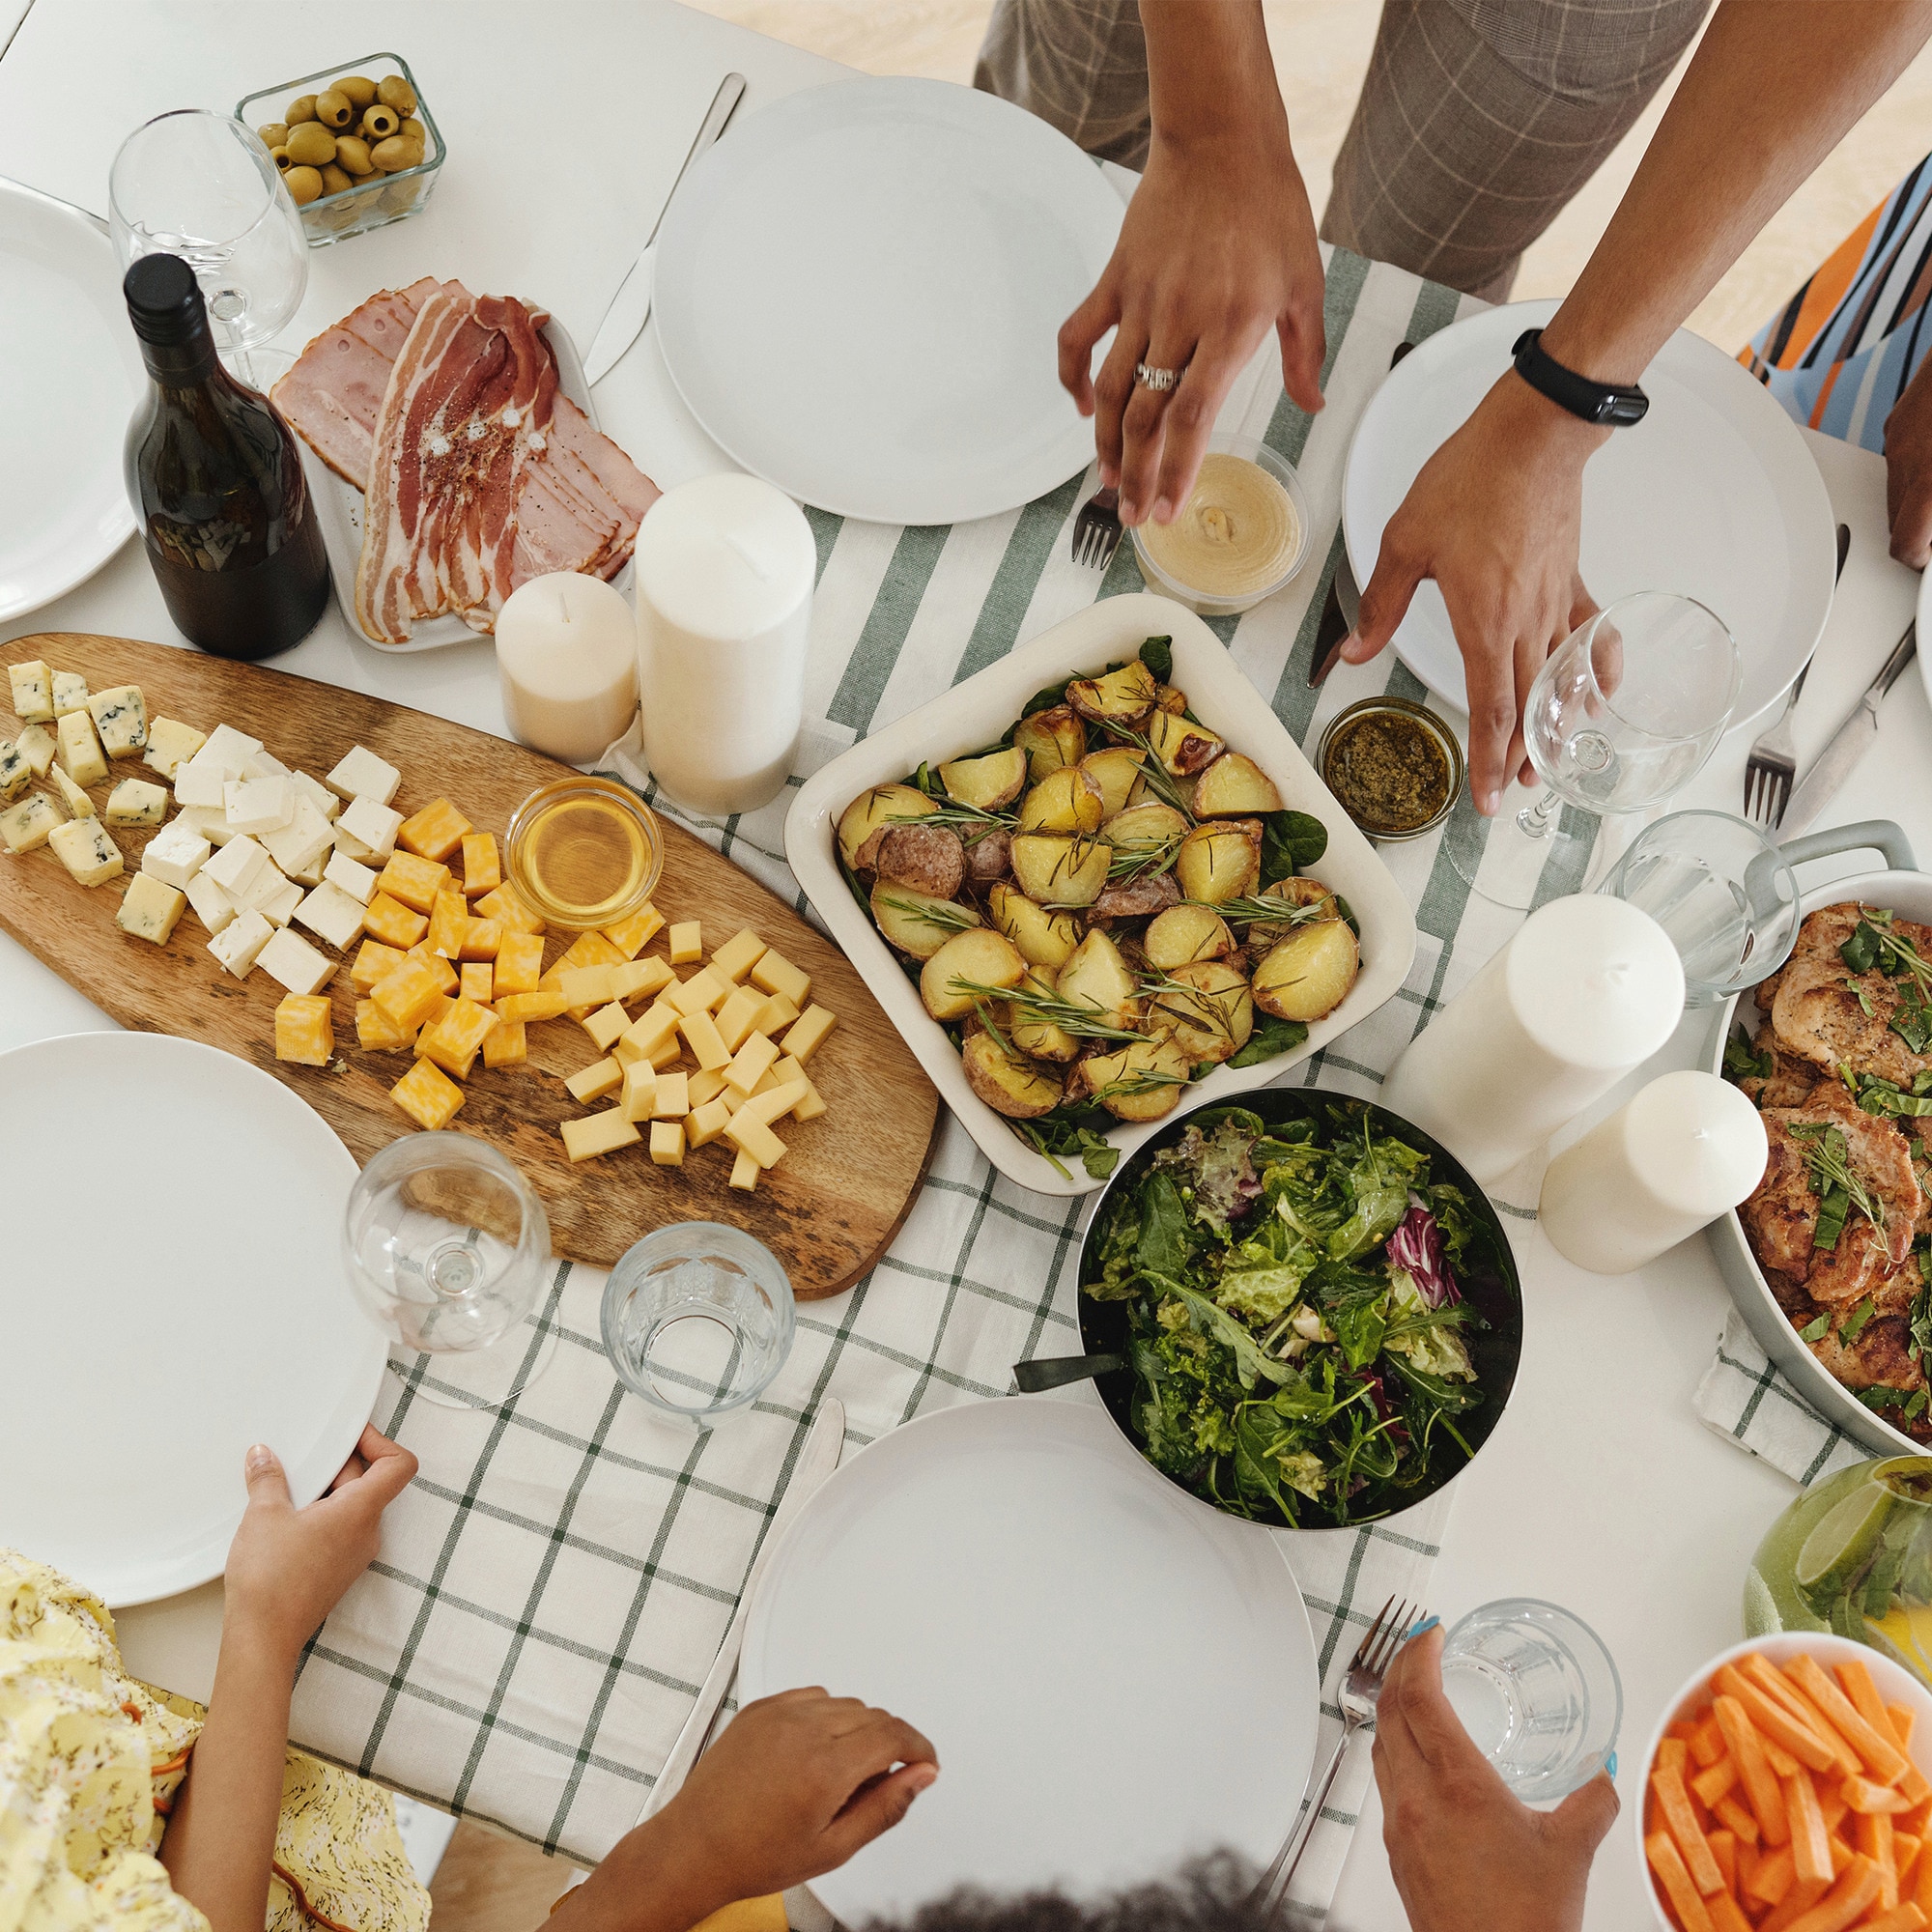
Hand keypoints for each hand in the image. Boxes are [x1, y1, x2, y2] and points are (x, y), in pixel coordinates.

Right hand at [222, 1424, 417, 1671]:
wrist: (263, 1638)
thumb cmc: (271, 1581)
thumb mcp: (263, 1515)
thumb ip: (268, 1478)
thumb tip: (264, 1457)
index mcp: (361, 1512)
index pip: (399, 1464)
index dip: (378, 1441)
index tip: (347, 1434)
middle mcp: (367, 1532)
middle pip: (371, 1481)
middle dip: (340, 1462)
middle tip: (305, 1456)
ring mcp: (354, 1553)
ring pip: (353, 1505)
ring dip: (326, 1489)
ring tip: (288, 1484)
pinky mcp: (337, 1569)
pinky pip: (339, 1528)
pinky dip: (319, 1513)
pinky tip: (284, 1515)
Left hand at [660, 1689, 936, 1898]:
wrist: (694, 1847)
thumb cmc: (755, 1856)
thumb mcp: (833, 1847)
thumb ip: (886, 1807)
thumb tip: (922, 1776)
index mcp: (826, 1768)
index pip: (894, 1735)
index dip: (918, 1747)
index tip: (924, 1761)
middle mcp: (803, 1731)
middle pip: (873, 1716)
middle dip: (889, 1744)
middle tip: (877, 1782)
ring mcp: (778, 1714)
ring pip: (845, 1704)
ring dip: (857, 1729)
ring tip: (838, 1774)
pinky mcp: (759, 1708)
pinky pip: (811, 1697)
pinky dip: (824, 1716)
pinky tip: (813, 1751)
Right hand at [1057, 121, 1324, 530]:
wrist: (1222, 141)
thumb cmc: (1270, 209)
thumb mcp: (1305, 284)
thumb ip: (1305, 352)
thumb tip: (1312, 405)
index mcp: (1232, 329)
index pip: (1193, 417)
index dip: (1174, 470)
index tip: (1166, 509)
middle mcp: (1181, 321)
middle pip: (1147, 417)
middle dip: (1136, 474)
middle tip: (1133, 517)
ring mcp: (1142, 301)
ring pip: (1112, 389)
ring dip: (1105, 443)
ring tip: (1106, 482)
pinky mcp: (1115, 280)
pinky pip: (1079, 337)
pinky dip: (1074, 376)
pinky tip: (1083, 408)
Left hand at [1341, 374, 1608, 811]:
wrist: (1532, 435)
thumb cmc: (1471, 480)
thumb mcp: (1404, 543)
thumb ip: (1380, 605)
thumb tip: (1352, 652)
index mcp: (1482, 622)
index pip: (1488, 708)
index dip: (1488, 759)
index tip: (1487, 797)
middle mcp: (1525, 622)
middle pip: (1528, 706)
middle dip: (1522, 756)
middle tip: (1516, 792)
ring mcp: (1555, 601)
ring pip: (1561, 681)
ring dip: (1557, 727)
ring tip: (1553, 762)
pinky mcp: (1573, 579)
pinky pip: (1591, 636)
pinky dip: (1597, 670)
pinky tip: (1599, 695)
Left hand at [1372, 1625, 1617, 1931]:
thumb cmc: (1527, 1920)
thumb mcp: (1572, 1850)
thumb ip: (1592, 1800)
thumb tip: (1604, 1771)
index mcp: (1457, 1784)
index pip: (1417, 1695)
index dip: (1417, 1652)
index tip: (1431, 1631)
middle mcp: (1417, 1798)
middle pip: (1388, 1710)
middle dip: (1400, 1668)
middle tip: (1421, 1648)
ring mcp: (1399, 1825)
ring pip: (1380, 1745)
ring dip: (1392, 1708)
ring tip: (1416, 1692)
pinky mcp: (1395, 1851)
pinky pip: (1384, 1782)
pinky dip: (1394, 1750)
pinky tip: (1419, 1758)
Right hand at [1885, 355, 1931, 568]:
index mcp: (1930, 478)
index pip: (1906, 545)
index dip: (1919, 560)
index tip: (1928, 560)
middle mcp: (1907, 461)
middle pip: (1896, 523)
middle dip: (1919, 530)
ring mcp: (1898, 439)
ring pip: (1895, 492)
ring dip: (1917, 499)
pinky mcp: (1897, 422)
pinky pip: (1898, 461)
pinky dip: (1916, 469)